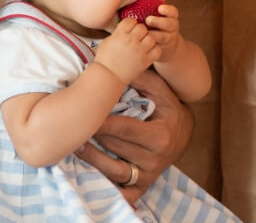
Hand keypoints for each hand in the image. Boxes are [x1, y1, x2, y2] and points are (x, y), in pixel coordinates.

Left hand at [77, 70, 192, 203]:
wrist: (184, 133)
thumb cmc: (168, 107)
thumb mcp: (161, 91)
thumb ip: (141, 78)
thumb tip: (118, 63)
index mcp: (160, 136)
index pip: (124, 128)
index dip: (102, 121)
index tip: (83, 113)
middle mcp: (156, 159)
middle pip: (115, 147)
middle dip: (93, 135)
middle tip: (71, 126)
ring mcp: (148, 174)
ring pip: (112, 170)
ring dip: (91, 158)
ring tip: (74, 146)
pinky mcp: (143, 185)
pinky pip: (122, 191)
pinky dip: (105, 187)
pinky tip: (88, 177)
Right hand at [93, 17, 159, 83]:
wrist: (109, 77)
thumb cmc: (105, 60)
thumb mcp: (107, 41)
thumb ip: (118, 33)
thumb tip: (124, 27)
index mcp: (120, 35)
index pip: (130, 21)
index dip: (130, 24)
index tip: (129, 28)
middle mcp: (131, 41)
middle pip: (142, 27)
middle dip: (139, 31)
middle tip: (137, 37)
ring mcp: (140, 51)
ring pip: (151, 37)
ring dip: (148, 39)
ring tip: (143, 44)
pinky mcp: (146, 60)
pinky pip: (157, 50)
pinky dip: (154, 49)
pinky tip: (148, 51)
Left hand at [143, 3, 181, 60]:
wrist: (166, 46)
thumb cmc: (155, 26)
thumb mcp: (157, 16)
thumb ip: (149, 6)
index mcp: (171, 17)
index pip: (173, 12)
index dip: (168, 10)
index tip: (160, 8)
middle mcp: (172, 27)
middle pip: (170, 24)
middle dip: (159, 21)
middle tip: (148, 19)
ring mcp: (169, 39)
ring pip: (164, 37)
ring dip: (155, 34)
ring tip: (145, 32)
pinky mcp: (163, 49)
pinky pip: (158, 48)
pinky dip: (152, 45)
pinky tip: (143, 43)